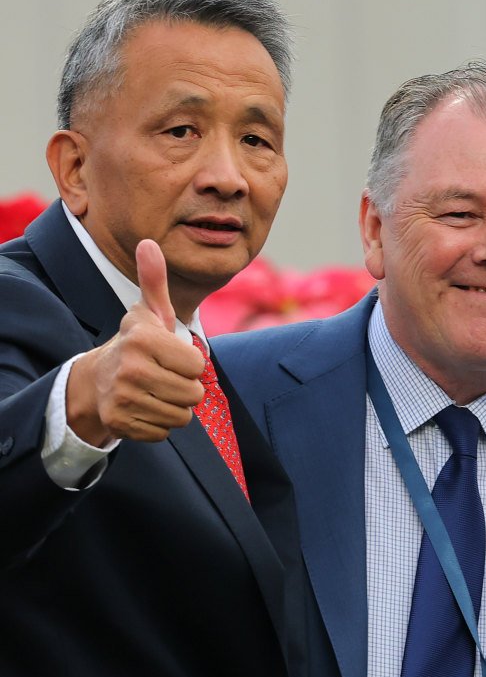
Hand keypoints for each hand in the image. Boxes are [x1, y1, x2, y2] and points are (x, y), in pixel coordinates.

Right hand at [65, 239, 204, 446]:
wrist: (96, 380)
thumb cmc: (136, 345)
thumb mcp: (147, 313)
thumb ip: (154, 281)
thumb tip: (149, 243)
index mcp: (142, 339)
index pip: (198, 366)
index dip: (190, 364)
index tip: (170, 357)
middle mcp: (130, 368)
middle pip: (193, 395)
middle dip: (185, 389)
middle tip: (163, 378)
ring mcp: (122, 397)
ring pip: (182, 417)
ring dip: (174, 407)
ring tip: (154, 392)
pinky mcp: (119, 423)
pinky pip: (164, 433)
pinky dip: (158, 424)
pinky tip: (142, 408)